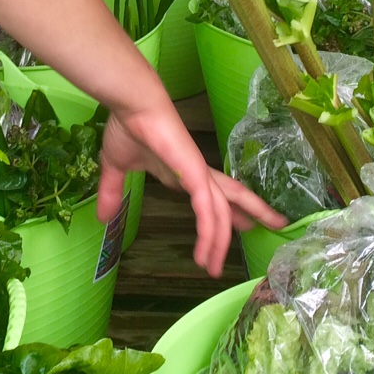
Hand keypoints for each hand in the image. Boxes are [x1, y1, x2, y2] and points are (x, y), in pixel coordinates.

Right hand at [98, 105, 285, 278]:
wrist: (133, 106)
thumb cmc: (128, 127)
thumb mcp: (116, 167)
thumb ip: (112, 192)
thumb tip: (101, 217)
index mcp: (182, 173)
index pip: (209, 196)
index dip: (222, 211)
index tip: (237, 225)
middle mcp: (197, 176)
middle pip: (231, 199)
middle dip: (252, 214)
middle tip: (272, 228)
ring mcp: (199, 176)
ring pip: (223, 212)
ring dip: (222, 240)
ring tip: (215, 267)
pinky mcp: (195, 176)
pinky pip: (208, 212)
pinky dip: (210, 233)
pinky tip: (207, 252)